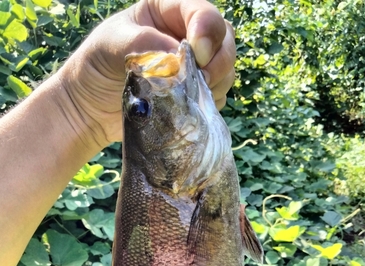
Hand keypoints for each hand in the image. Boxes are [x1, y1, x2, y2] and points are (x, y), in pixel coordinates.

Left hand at [58, 0, 235, 147]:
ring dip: (217, 83)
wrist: (90, 107)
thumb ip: (143, 43)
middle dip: (219, 60)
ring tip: (191, 96)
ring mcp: (191, 66)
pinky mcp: (192, 93)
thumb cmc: (95, 67)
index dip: (207, 31)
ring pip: (224, 68)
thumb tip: (177, 57)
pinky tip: (189, 107)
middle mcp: (184, 34)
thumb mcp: (110, 44)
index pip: (201, 12)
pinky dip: (209, 103)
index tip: (195, 55)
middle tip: (201, 80)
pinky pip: (217, 95)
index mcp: (165, 11)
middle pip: (224, 39)